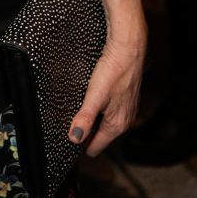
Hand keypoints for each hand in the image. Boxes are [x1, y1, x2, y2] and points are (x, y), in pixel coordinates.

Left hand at [68, 25, 146, 155]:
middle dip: (86, 134)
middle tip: (68, 126)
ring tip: (77, 114)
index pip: (96, 147)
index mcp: (116, 125)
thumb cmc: (114, 71)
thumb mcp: (94, 96)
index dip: (81, 146)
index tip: (67, 142)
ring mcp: (126, 109)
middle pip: (100, 136)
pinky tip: (91, 100)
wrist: (129, 49)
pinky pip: (109, 112)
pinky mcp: (125, 98)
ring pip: (105, 124)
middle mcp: (124, 121)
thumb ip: (85, 118)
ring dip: (93, 121)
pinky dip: (100, 110)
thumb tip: (74, 138)